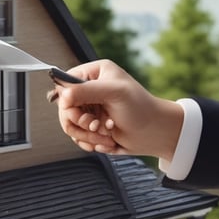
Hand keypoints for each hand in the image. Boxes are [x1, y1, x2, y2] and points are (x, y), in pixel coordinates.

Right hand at [55, 60, 183, 160]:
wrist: (155, 133)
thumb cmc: (141, 108)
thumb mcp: (114, 92)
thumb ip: (86, 90)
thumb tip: (62, 96)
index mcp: (94, 74)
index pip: (64, 84)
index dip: (67, 101)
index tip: (78, 112)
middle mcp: (89, 91)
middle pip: (64, 109)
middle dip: (80, 123)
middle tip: (96, 126)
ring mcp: (89, 111)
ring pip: (70, 126)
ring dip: (88, 136)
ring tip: (106, 134)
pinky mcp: (91, 128)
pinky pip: (79, 138)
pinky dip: (92, 143)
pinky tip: (108, 140)